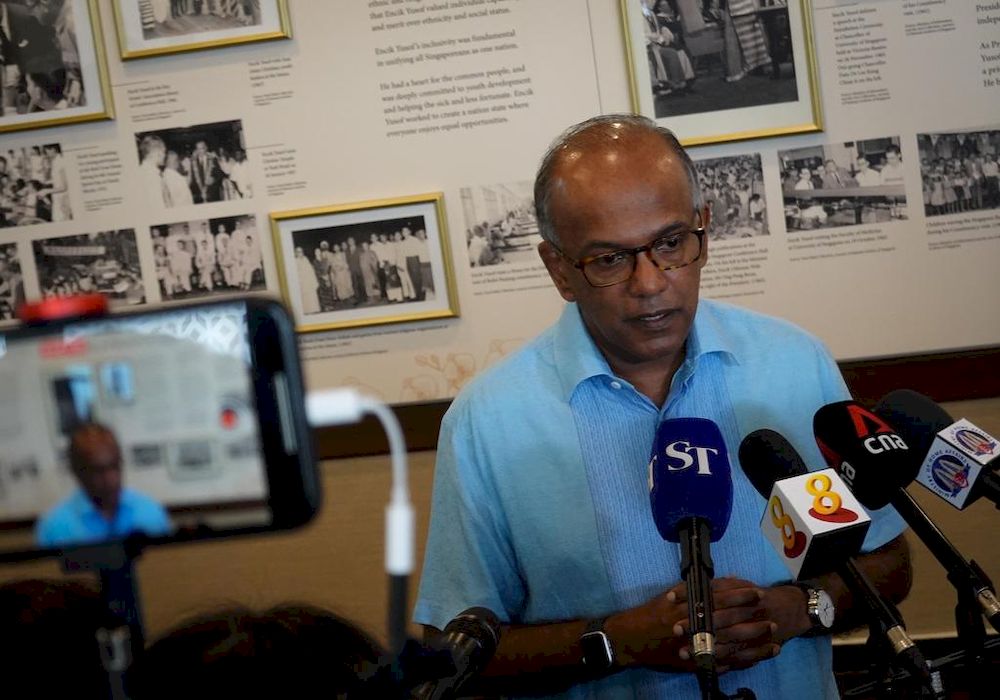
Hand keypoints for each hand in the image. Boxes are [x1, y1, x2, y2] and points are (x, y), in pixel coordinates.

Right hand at [605, 578, 775, 672]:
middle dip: (753, 620)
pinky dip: (740, 661)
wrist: (634, 637)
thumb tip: (722, 580)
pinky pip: (722, 662)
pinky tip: (755, 660)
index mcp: (690, 605)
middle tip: (772, 617)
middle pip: (730, 622)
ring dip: (754, 643)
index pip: (720, 598)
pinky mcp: (696, 660)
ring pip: (731, 644)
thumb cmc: (653, 612)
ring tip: (774, 640)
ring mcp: (696, 644)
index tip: (758, 592)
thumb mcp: (672, 594)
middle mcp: (695, 624)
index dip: (741, 596)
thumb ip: (696, 588)